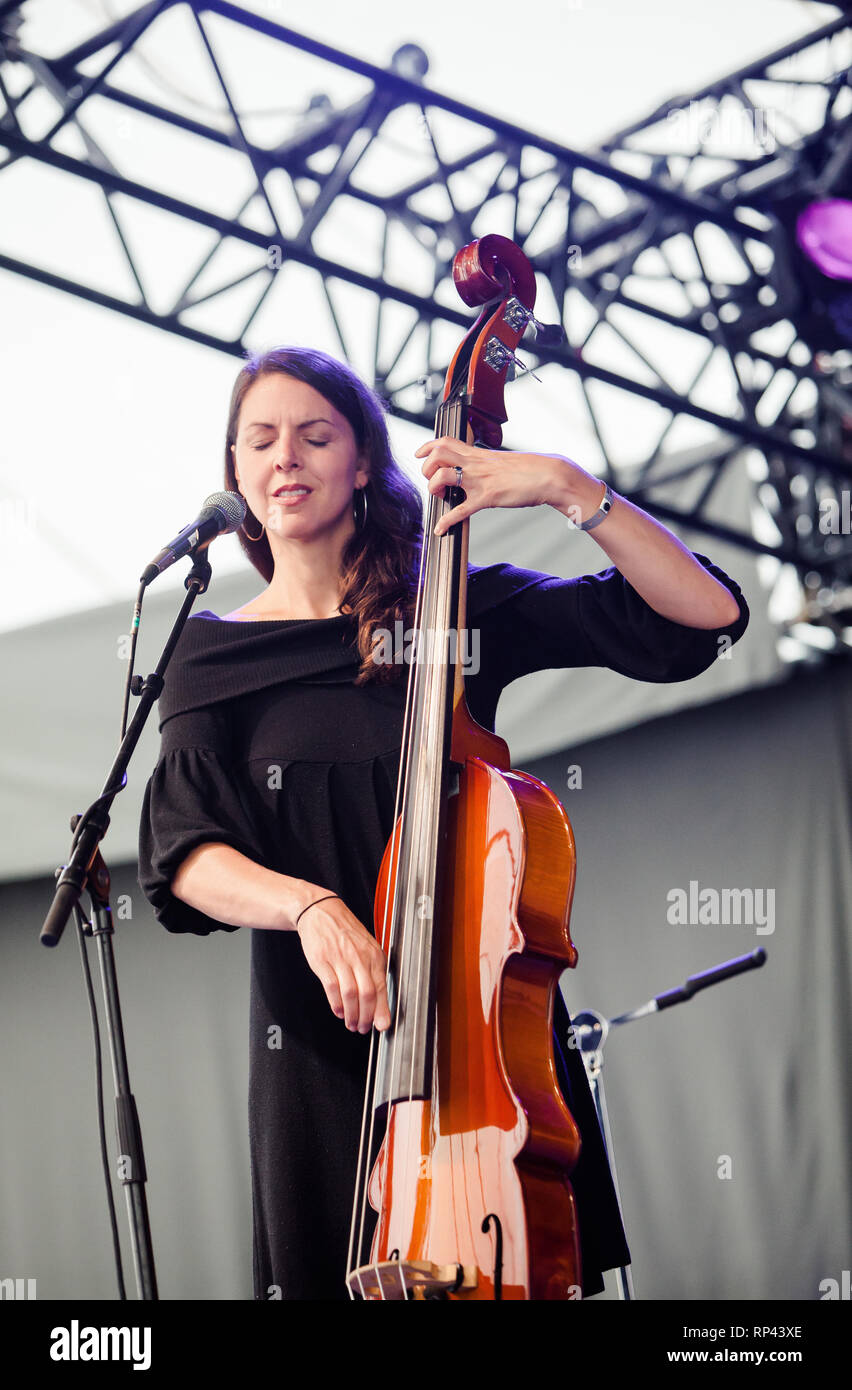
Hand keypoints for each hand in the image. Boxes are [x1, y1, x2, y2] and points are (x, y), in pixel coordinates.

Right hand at [296, 896, 390, 1033]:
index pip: (381, 987)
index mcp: (373, 954)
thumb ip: (373, 971)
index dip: (382, 1010)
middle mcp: (359, 956)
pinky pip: (332, 987)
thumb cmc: (344, 931)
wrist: (320, 911)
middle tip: (364, 1028)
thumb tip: (380, 1000)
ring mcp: (340, 958)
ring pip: (350, 993)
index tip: (382, 1025)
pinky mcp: (322, 961)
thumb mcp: (366, 947)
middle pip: (367, 993)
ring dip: (352, 1014)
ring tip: (352, 1023)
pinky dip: (336, 1003)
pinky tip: (338, 1011)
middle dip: (367, 1016)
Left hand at [415, 437, 585, 536]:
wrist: (549, 475)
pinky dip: (446, 521)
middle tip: (434, 481)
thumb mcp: (502, 461)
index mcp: (478, 453)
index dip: (427, 446)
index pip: (445, 441)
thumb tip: (477, 470)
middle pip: (437, 455)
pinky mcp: (487, 497)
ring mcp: (480, 480)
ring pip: (442, 477)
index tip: (420, 454)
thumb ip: (485, 464)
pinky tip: (441, 528)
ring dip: (434, 489)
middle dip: (427, 469)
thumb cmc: (530, 470)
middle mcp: (475, 463)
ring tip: (442, 498)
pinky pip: (461, 509)